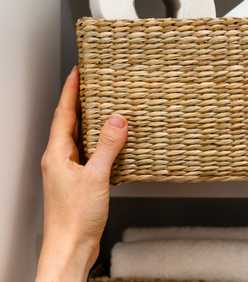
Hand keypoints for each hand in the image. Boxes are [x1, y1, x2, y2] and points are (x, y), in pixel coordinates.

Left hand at [36, 67, 127, 281]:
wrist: (70, 248)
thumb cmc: (75, 219)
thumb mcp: (96, 177)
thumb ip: (108, 146)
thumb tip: (117, 120)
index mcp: (57, 155)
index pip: (63, 114)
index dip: (71, 91)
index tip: (78, 72)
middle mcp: (59, 161)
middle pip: (69, 123)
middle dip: (80, 102)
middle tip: (92, 83)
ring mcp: (67, 172)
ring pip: (79, 139)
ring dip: (90, 122)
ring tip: (104, 106)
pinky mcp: (78, 184)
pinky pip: (88, 154)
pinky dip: (99, 143)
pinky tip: (111, 144)